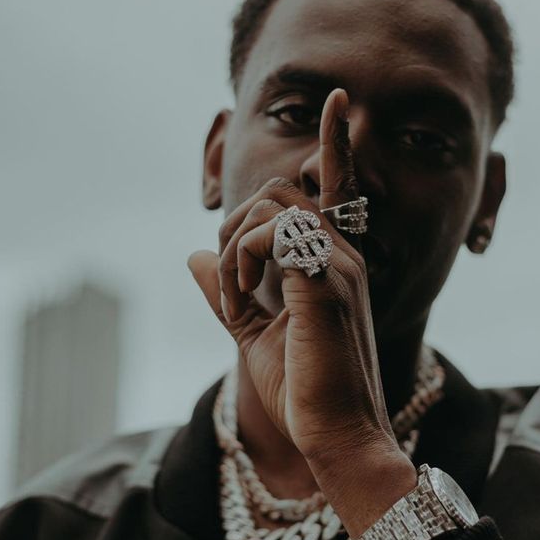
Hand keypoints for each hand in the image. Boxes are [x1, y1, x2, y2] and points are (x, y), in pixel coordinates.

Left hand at [188, 89, 412, 522]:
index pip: (336, 190)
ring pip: (274, 207)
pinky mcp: (326, 282)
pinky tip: (243, 299)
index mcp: (336, 265)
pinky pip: (273, 234)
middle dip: (236, 224)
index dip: (335, 144)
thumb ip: (229, 293)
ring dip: (236, 247)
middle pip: (282, 191)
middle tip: (231, 281)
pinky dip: (241, 261)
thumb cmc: (306, 393)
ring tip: (238, 298)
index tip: (334, 100)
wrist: (336, 439)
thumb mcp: (254, 335)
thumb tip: (193, 255)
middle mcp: (346, 256)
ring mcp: (340, 266)